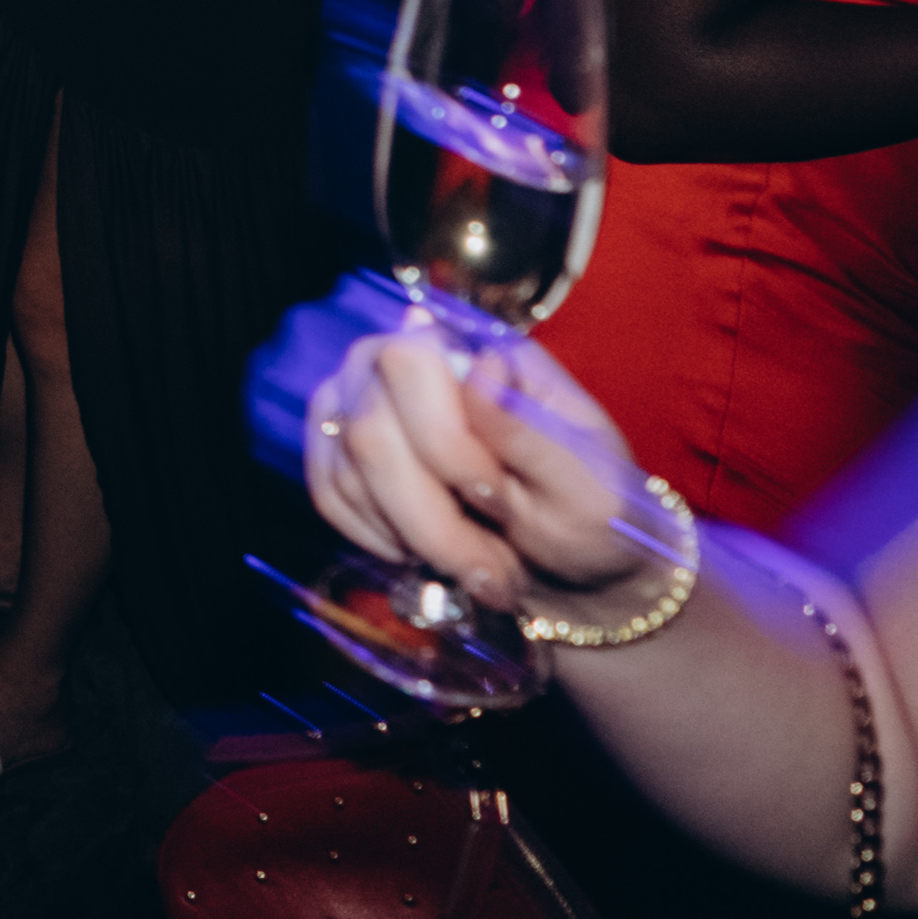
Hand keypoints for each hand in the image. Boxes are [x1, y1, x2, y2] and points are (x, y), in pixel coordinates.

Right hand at [301, 317, 659, 619]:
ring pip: (348, 475)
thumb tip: (479, 369)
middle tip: (494, 566)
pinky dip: (380, 540)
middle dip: (432, 519)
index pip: (409, 363)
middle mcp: (405, 358)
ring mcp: (361, 402)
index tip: (500, 500)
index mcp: (478, 350)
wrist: (572, 567)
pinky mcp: (339, 451)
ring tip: (477, 567)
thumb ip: (532, 432)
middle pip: (369, 432)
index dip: (445, 444)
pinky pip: (329, 496)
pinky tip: (428, 555)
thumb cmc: (588, 517)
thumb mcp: (588, 486)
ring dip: (417, 540)